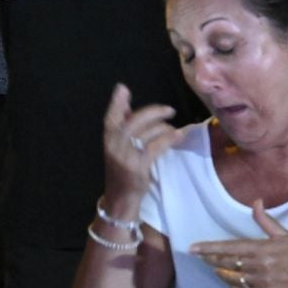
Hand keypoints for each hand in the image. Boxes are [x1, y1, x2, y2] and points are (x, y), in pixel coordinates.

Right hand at [101, 83, 179, 206]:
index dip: (117, 103)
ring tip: (174, 129)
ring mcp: (125, 156)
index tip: (123, 88)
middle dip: (154, 112)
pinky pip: (156, 146)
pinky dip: (170, 138)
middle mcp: (114, 146)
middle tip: (170, 110)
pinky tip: (179, 135)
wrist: (121, 199)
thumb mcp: (119, 148)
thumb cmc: (123, 170)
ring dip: (165, 127)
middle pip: (134, 121)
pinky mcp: (138, 166)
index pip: (111, 117)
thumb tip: (126, 104)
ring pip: (147, 132)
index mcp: (108, 140)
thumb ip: (123, 127)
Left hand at [193, 200, 287, 287]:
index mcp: (262, 249)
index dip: (209, 248)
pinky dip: (231, 285)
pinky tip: (229, 280)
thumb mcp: (285, 234)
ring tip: (214, 266)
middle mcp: (258, 266)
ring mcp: (259, 282)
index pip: (229, 247)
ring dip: (220, 272)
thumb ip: (266, 221)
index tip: (193, 248)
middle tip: (199, 256)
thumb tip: (256, 201)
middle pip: (226, 263)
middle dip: (211, 259)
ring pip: (230, 278)